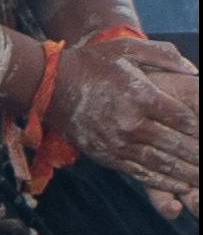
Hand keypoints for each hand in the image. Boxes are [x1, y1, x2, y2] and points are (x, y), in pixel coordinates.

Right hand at [62, 37, 199, 210]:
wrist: (48, 85)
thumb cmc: (92, 63)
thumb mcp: (129, 49)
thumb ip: (166, 56)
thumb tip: (195, 70)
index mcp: (142, 97)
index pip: (184, 118)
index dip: (202, 128)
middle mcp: (131, 124)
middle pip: (177, 144)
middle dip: (199, 155)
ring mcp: (117, 142)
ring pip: (162, 163)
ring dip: (187, 173)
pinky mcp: (105, 154)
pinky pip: (140, 172)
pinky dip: (164, 181)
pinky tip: (180, 186)